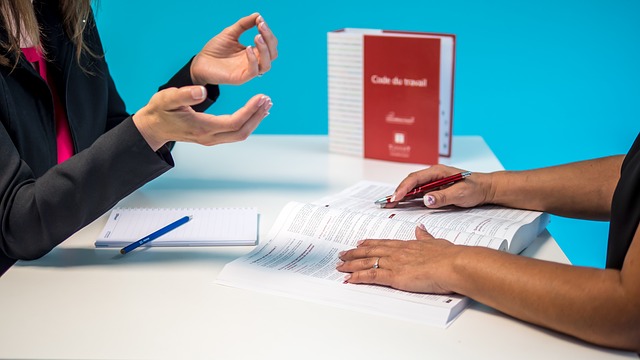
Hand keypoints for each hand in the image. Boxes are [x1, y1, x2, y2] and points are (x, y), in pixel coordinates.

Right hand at [133, 85, 271, 150]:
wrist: (152, 127)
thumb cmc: (159, 111)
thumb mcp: (167, 98)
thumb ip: (183, 94)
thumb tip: (202, 92)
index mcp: (202, 127)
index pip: (234, 122)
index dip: (250, 111)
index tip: (261, 97)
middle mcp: (209, 137)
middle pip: (242, 132)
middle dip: (257, 117)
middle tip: (268, 101)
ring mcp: (211, 139)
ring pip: (240, 134)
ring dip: (254, 121)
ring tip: (266, 105)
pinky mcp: (211, 137)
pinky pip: (234, 133)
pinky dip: (247, 123)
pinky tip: (253, 113)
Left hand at [190, 13, 277, 85]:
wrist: (200, 62)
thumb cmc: (215, 49)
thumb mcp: (231, 33)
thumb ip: (244, 24)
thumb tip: (258, 15)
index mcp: (254, 52)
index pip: (269, 44)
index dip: (267, 32)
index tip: (260, 20)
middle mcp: (254, 62)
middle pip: (272, 54)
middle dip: (269, 39)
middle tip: (261, 26)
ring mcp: (248, 71)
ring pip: (267, 65)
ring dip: (265, 49)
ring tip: (257, 37)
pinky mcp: (241, 78)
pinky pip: (254, 71)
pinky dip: (253, 59)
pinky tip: (247, 48)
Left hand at [337, 225, 459, 293]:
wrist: (452, 264)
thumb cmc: (449, 256)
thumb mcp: (436, 242)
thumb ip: (426, 237)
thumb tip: (420, 229)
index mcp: (407, 245)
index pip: (383, 243)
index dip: (370, 243)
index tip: (360, 243)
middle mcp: (397, 252)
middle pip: (370, 251)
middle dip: (354, 253)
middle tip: (342, 254)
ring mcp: (394, 263)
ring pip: (366, 262)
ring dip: (351, 265)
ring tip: (340, 266)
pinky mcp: (394, 276)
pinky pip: (371, 276)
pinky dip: (358, 277)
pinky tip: (349, 279)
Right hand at [386, 164, 493, 208]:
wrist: (486, 189)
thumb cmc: (475, 188)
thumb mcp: (461, 194)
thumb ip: (443, 197)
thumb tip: (426, 200)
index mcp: (437, 172)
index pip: (415, 178)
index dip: (404, 188)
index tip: (396, 197)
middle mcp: (433, 175)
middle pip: (410, 182)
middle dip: (398, 192)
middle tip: (387, 203)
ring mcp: (433, 182)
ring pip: (413, 188)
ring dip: (401, 196)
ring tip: (389, 204)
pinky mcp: (434, 189)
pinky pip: (418, 193)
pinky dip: (409, 199)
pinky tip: (402, 204)